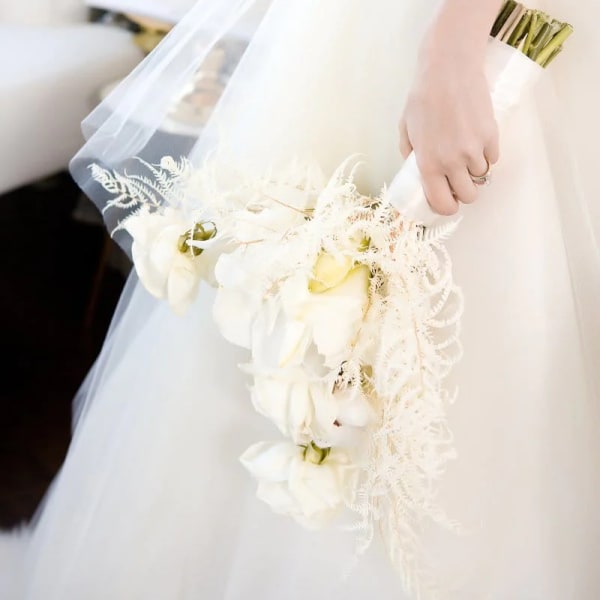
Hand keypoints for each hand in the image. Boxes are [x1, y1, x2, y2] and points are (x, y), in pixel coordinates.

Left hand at [399, 45, 499, 215]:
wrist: (449, 69)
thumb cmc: (422, 97)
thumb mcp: (406, 130)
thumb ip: (410, 155)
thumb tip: (419, 172)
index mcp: (428, 164)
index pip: (443, 203)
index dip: (447, 207)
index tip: (448, 203)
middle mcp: (452, 162)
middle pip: (469, 196)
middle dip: (464, 192)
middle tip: (459, 181)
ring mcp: (474, 149)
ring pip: (482, 176)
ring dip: (475, 171)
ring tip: (466, 154)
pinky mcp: (491, 135)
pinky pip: (493, 158)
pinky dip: (487, 155)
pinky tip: (477, 142)